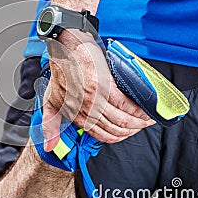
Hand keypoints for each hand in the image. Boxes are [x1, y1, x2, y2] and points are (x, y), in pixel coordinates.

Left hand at [43, 30, 154, 150]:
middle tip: (144, 124)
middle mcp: (86, 111)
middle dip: (133, 130)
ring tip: (149, 117)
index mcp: (76, 116)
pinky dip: (137, 109)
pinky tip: (145, 108)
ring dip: (139, 121)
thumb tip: (49, 147)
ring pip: (122, 119)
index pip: (102, 135)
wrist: (65, 49)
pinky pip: (125, 104)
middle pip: (115, 129)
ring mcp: (94, 99)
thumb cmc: (60, 73)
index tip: (129, 132)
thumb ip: (51, 125)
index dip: (119, 137)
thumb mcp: (51, 102)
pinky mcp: (103, 86)